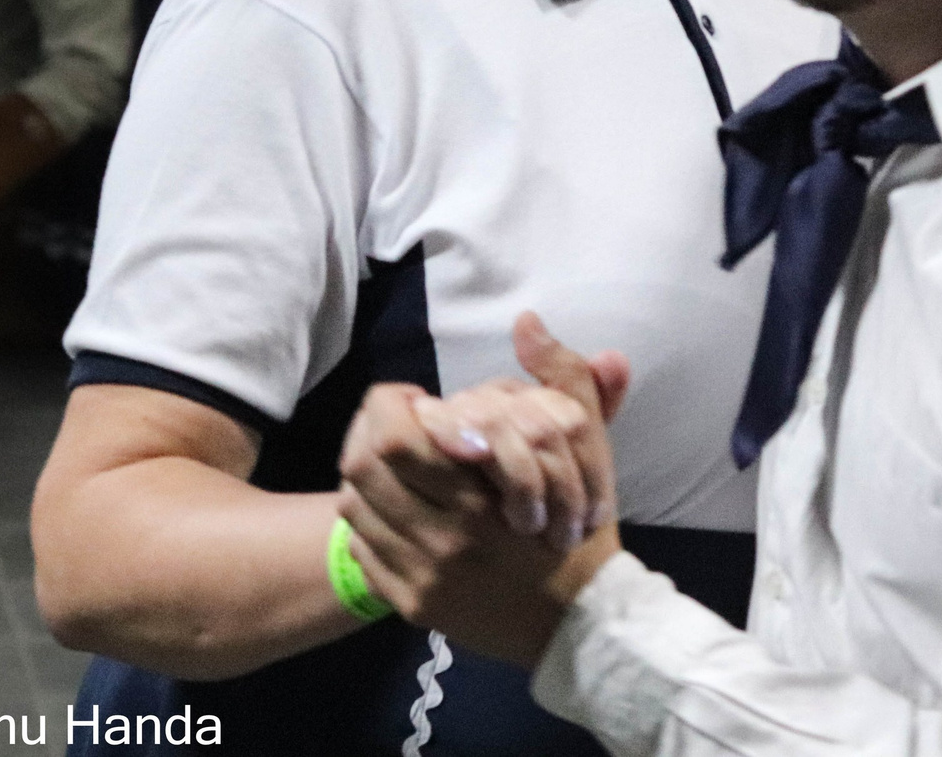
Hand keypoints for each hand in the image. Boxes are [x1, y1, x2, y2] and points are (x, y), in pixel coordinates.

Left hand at [335, 315, 630, 666]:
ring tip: (394, 468)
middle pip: (363, 467)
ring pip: (354, 506)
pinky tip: (396, 513)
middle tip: (398, 429)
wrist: (580, 621)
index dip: (390, 406)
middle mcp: (444, 537)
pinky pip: (361, 552)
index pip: (393, 435)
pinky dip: (369, 524)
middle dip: (370, 432)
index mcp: (481, 493)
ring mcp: (423, 575)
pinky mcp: (412, 605)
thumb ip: (564, 376)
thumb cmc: (579, 526)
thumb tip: (528, 319)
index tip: (416, 402)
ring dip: (366, 477)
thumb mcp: (586, 444)